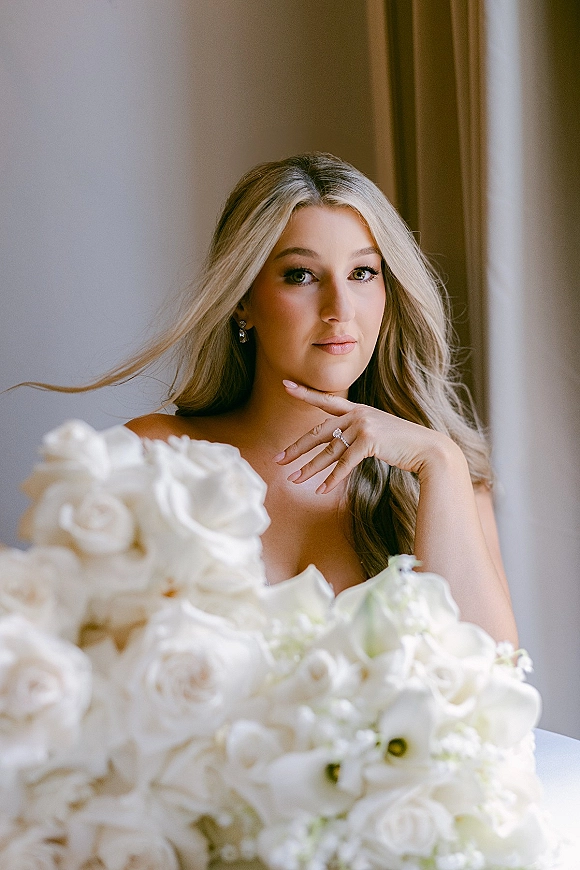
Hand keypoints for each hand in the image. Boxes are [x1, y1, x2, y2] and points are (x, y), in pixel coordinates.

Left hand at [276, 380, 455, 493]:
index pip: (325, 401)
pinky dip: (332, 479)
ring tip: (292, 479)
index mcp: (357, 410)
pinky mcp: (369, 441)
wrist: (427, 448)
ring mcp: (363, 426)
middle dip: (296, 448)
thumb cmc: (402, 444)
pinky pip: (344, 463)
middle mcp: (357, 414)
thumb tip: (334, 447)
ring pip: (329, 451)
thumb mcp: (376, 432)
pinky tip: (320, 490)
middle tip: (278, 459)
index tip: (285, 385)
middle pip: (319, 432)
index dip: (305, 393)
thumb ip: (356, 434)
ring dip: (309, 468)